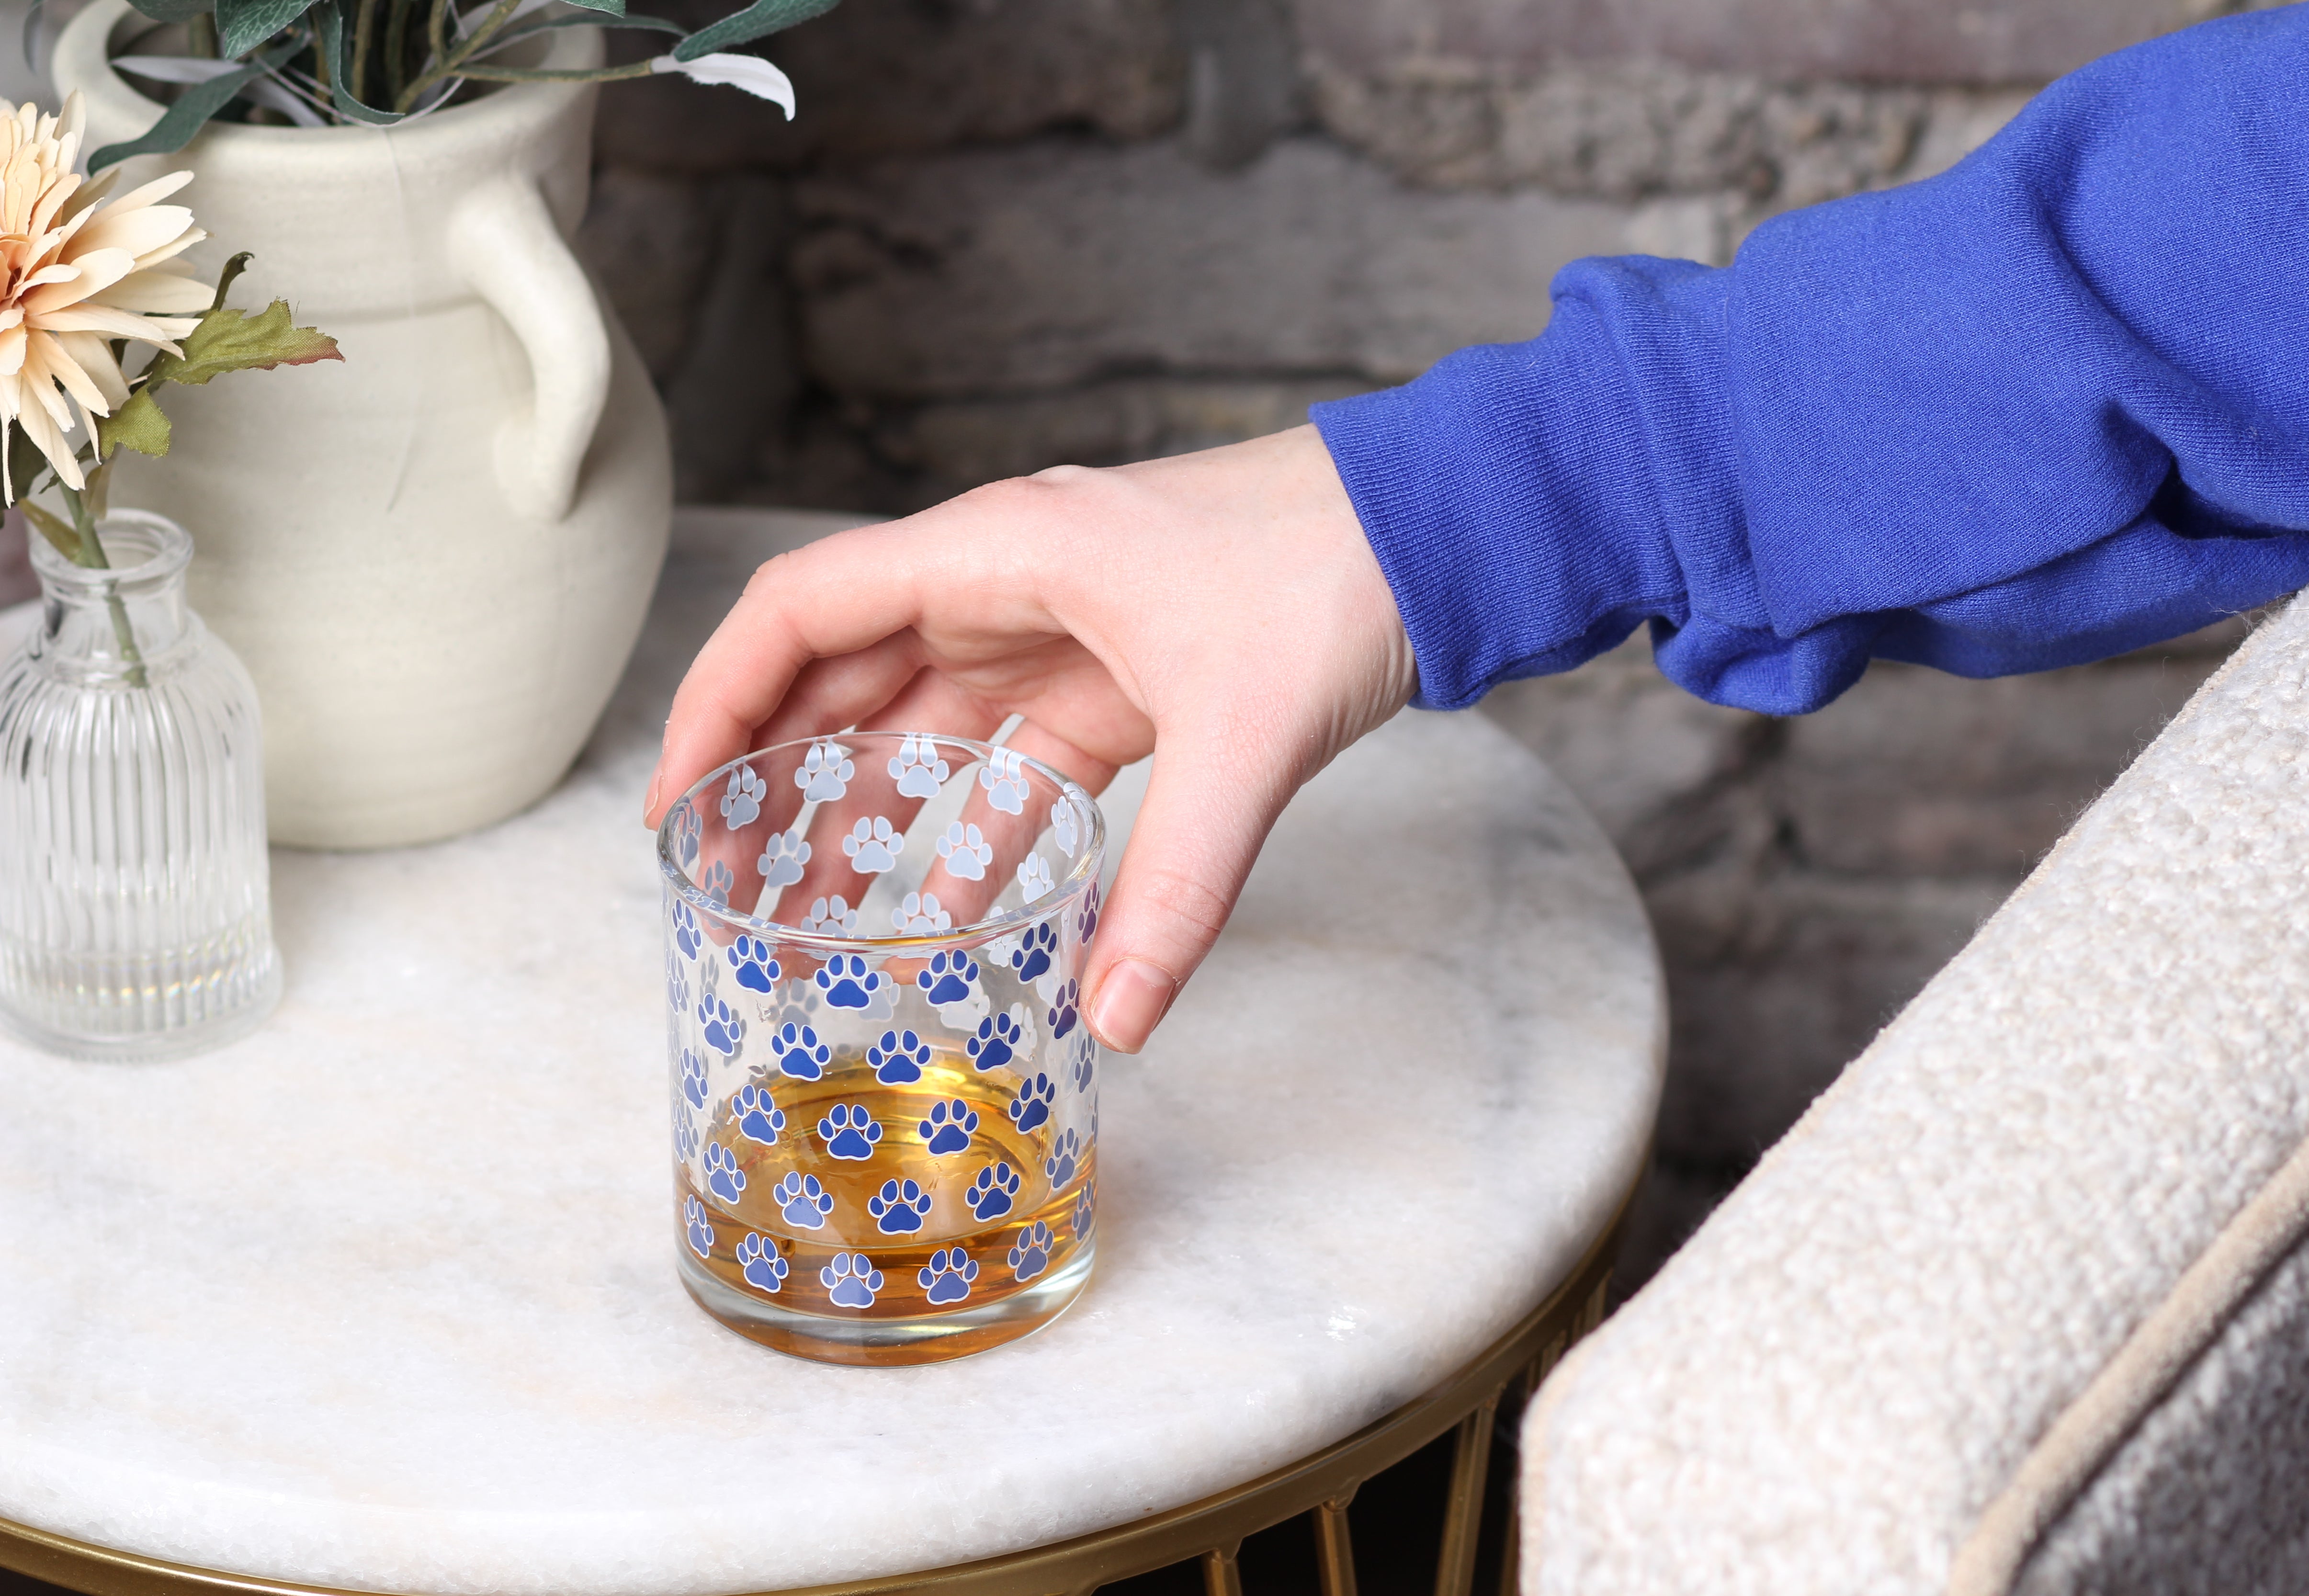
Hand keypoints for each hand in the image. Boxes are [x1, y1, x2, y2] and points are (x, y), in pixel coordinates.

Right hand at [645, 424, 1416, 1052]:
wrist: (1441, 530)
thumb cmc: (1332, 577)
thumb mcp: (1244, 739)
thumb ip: (1175, 890)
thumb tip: (1115, 1022)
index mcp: (998, 553)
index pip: (802, 612)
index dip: (718, 702)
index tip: (678, 803)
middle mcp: (1007, 583)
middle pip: (845, 676)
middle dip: (774, 776)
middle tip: (723, 886)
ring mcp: (1060, 630)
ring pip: (922, 721)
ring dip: (865, 810)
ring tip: (806, 912)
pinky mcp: (1118, 676)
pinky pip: (1013, 757)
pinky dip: (976, 827)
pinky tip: (950, 907)